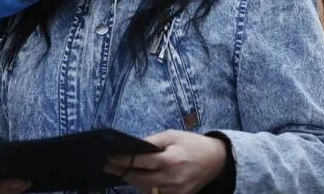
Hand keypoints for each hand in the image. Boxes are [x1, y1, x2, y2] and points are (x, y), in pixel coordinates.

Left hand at [103, 130, 227, 193]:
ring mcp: (176, 191)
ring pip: (147, 189)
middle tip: (108, 167)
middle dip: (123, 173)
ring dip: (132, 181)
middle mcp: (172, 178)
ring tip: (119, 172)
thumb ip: (152, 141)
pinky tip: (137, 180)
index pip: (141, 162)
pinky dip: (145, 188)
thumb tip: (133, 146)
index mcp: (170, 160)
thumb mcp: (172, 135)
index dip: (123, 161)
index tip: (109, 158)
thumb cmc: (191, 144)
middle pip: (140, 179)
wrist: (216, 160)